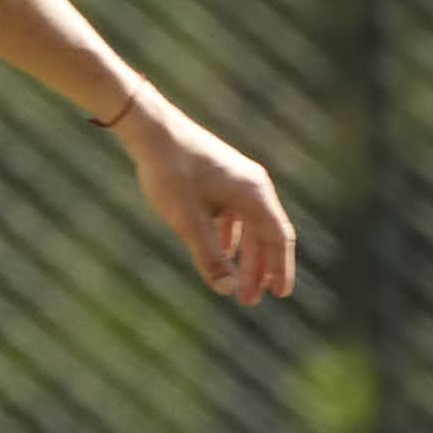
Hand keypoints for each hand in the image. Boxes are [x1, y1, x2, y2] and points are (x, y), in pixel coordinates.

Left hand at [115, 95, 298, 306]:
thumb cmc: (171, 173)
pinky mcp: (219, 178)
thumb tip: (226, 291)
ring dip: (242, 256)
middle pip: (264, 235)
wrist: (151, 130)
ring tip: (235, 285)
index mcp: (255, 194)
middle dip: (257, 270)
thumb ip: (209, 257)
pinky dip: (229, 238)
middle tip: (248, 302)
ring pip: (247, 227)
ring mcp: (236, 181)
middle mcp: (252, 186)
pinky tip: (220, 253)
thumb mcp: (188, 222)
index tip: (280, 295)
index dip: (281, 268)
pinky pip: (232, 215)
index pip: (278, 237)